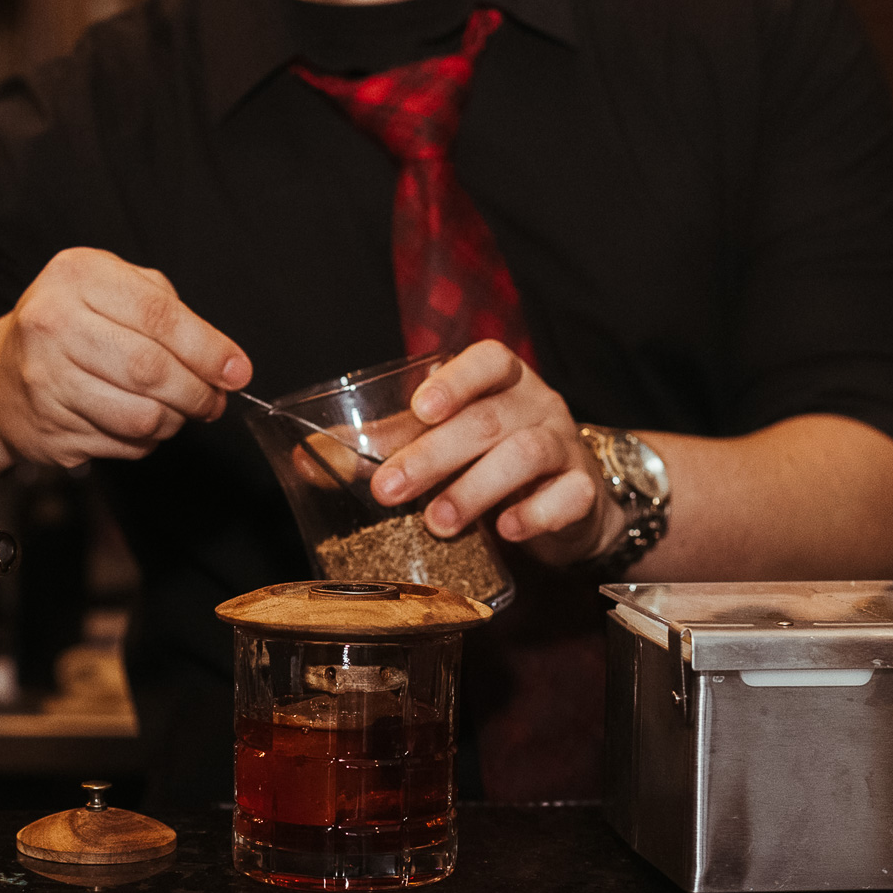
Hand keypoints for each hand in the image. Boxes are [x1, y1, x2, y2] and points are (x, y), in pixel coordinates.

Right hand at [0, 247, 250, 467]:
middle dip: (197, 392)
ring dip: (175, 420)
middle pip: (151, 370)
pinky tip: (137, 422)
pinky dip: (145, 440)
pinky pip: (122, 444)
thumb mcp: (109, 287)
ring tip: (178, 411)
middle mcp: (52, 325)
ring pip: (141, 416)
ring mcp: (45, 382)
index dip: (208, 349)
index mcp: (76, 277)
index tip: (237, 371)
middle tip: (213, 400)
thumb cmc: (68, 325)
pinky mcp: (48, 431)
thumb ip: (167, 309)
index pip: (160, 317)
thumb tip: (223, 361)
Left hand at [367, 341, 622, 566]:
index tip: (420, 409)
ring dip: (474, 489)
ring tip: (437, 522)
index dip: (456, 381)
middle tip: (389, 490)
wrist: (564, 503)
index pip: (489, 360)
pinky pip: (568, 497)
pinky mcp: (582, 491)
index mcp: (502, 381)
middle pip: (488, 419)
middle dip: (433, 455)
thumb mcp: (443, 441)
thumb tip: (309, 459)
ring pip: (526, 454)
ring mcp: (566, 445)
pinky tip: (506, 531)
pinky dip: (535, 514)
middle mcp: (537, 404)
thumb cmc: (489, 460)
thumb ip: (389, 443)